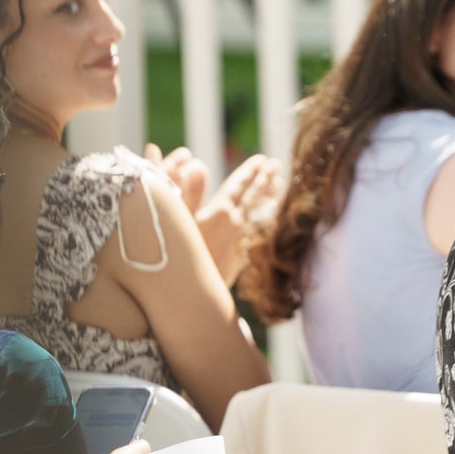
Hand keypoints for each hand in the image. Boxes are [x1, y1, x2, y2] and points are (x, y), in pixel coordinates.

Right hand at [148, 146, 284, 283]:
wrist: (188, 293)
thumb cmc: (176, 252)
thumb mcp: (178, 218)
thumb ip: (188, 188)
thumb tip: (194, 160)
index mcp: (221, 211)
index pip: (239, 185)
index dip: (250, 171)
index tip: (262, 160)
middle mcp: (235, 224)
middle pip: (254, 197)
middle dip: (264, 179)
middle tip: (275, 165)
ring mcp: (241, 241)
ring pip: (259, 214)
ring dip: (268, 197)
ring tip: (279, 184)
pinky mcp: (241, 257)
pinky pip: (257, 231)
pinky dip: (265, 218)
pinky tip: (269, 216)